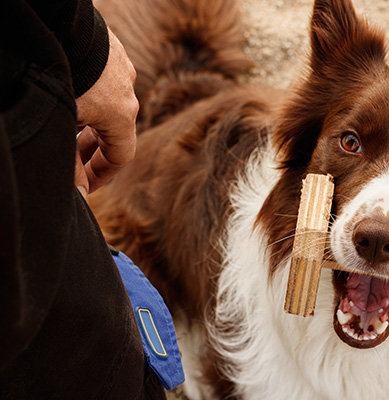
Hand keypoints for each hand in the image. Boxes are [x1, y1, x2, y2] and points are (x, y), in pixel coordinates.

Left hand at [74, 28, 137, 198]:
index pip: (121, 156)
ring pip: (108, 105)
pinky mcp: (111, 50)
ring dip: (90, 121)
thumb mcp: (64, 127)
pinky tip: (72, 95)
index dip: (102, 175)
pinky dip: (90, 96)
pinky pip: (104, 82)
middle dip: (92, 150)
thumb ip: (71, 165)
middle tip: (72, 162)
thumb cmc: (64, 77)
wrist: (63, 26)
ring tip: (67, 128)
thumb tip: (79, 198)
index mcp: (123, 115)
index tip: (87, 185)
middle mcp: (129, 93)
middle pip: (114, 132)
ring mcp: (122, 68)